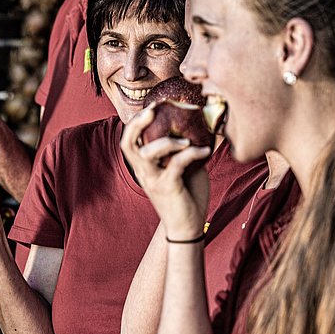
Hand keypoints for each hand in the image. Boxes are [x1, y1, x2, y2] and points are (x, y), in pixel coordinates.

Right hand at [120, 106, 210, 239]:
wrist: (188, 227)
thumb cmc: (186, 196)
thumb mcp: (183, 168)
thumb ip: (183, 151)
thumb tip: (198, 127)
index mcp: (143, 167)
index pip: (128, 141)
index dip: (135, 122)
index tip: (151, 106)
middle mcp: (144, 172)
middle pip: (128, 143)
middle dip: (137, 123)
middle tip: (153, 110)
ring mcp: (153, 180)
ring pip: (147, 153)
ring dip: (166, 141)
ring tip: (186, 139)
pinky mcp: (168, 187)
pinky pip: (177, 163)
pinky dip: (192, 153)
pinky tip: (206, 150)